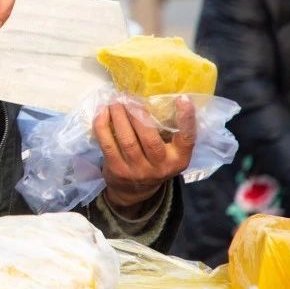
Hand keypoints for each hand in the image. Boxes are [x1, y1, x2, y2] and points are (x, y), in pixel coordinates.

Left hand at [94, 96, 195, 210]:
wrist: (134, 191)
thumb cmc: (154, 162)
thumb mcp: (168, 152)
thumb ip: (168, 132)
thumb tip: (157, 98)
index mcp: (178, 159)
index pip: (186, 139)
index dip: (186, 119)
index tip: (182, 98)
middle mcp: (160, 167)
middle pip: (150, 139)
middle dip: (138, 115)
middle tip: (129, 97)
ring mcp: (137, 170)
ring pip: (127, 140)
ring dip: (119, 117)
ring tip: (115, 102)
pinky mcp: (117, 170)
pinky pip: (108, 145)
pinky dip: (103, 126)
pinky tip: (102, 113)